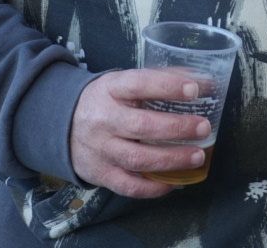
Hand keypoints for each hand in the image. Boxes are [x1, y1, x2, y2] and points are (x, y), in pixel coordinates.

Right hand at [69, 69, 212, 196]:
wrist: (62, 124)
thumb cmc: (107, 100)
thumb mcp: (124, 82)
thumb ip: (160, 79)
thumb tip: (203, 81)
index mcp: (111, 89)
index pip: (140, 84)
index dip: (168, 86)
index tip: (194, 90)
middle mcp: (103, 119)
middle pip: (142, 126)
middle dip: (177, 128)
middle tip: (203, 128)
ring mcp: (100, 149)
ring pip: (137, 159)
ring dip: (171, 160)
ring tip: (198, 156)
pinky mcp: (99, 174)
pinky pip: (128, 186)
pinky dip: (153, 188)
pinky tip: (174, 182)